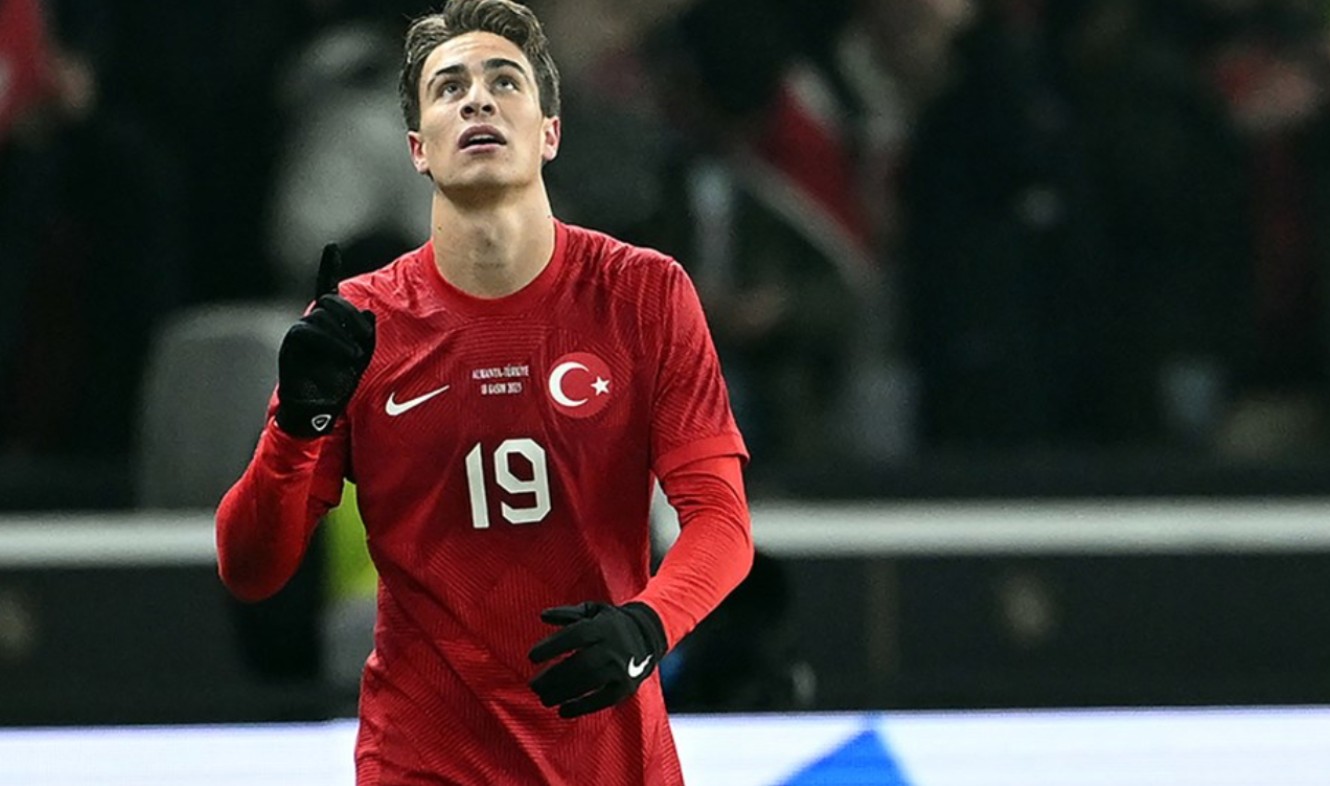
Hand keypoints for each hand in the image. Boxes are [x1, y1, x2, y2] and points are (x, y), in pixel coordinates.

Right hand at [275, 244, 376, 437]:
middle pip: (329, 301)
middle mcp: (311, 322)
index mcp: (328, 322)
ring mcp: (300, 332)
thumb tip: (368, 314)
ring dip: (343, 331)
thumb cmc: (338, 382)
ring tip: (355, 354)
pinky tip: (347, 354)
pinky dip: (331, 340)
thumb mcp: (360, 358)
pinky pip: (309, 331)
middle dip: (350, 313)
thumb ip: (366, 335)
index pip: (327, 288)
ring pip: (322, 316)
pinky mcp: (292, 345)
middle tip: (364, 334)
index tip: (331, 247)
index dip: (327, 267)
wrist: (316, 409)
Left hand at [528, 601, 666, 717]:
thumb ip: (568, 613)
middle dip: (553, 677)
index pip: (575, 636)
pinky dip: (581, 707)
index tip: (532, 657)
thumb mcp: (592, 610)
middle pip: (580, 663)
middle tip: (534, 685)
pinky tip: (563, 710)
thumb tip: (543, 616)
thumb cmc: (610, 623)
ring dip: (563, 694)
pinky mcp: (626, 687)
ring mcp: (621, 668)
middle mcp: (613, 647)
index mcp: (602, 627)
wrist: (648, 635)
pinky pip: (602, 700)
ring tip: (544, 698)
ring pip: (589, 684)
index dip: (552, 647)